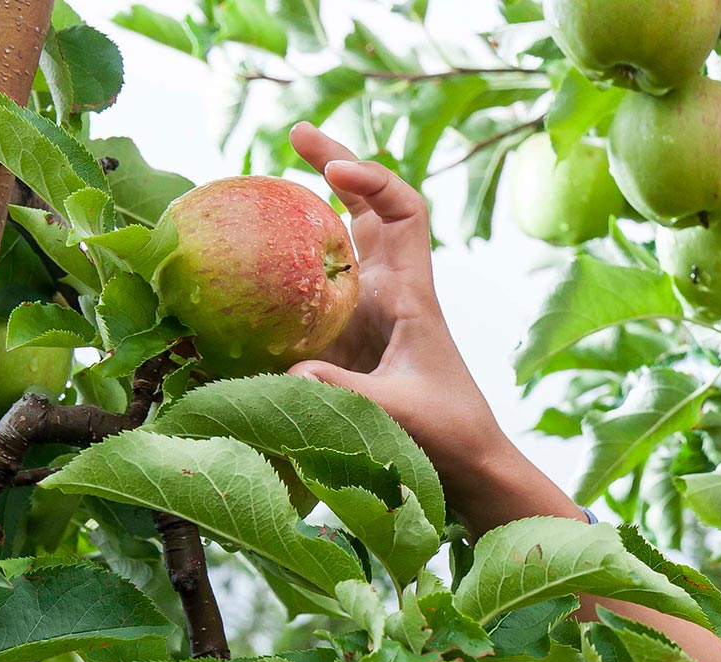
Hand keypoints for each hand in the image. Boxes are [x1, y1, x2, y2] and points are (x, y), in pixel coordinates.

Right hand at [284, 122, 523, 520]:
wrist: (472, 468)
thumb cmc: (451, 439)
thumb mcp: (401, 415)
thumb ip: (349, 393)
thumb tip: (290, 373)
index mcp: (410, 294)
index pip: (404, 212)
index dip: (373, 180)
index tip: (336, 171)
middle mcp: (390, 294)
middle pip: (367, 211)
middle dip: (335, 166)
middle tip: (295, 134)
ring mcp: (369, 315)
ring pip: (339, 246)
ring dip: (307, 212)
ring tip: (262, 183)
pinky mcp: (350, 342)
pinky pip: (316, 290)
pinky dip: (287, 269)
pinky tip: (248, 267)